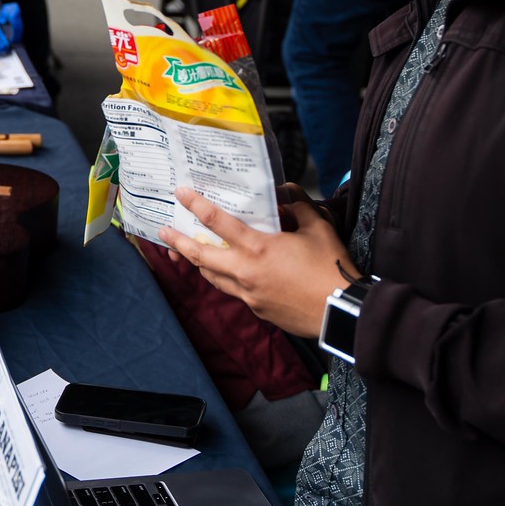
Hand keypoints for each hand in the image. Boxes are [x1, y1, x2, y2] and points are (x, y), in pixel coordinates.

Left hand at [160, 187, 357, 338]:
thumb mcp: (318, 227)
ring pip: (212, 277)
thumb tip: (286, 193)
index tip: (181, 194)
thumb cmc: (330, 268)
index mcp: (258, 248)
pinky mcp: (256, 309)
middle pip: (200, 256)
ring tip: (188, 253)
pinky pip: (233, 291)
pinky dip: (226, 279)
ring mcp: (248, 294)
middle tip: (164, 232)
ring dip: (198, 264)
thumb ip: (298, 206)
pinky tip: (229, 274)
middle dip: (178, 242)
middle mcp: (245, 272)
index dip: (196, 205)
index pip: (217, 222)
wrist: (340, 312)